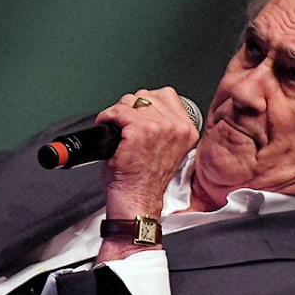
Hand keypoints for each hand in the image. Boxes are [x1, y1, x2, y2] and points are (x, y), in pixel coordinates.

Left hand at [95, 88, 201, 220]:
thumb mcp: (168, 148)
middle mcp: (176, 126)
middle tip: (124, 127)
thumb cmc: (146, 179)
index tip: (137, 116)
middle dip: (131, 108)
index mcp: (187, 129)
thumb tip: (147, 108)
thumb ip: (165, 126)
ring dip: (119, 113)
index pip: (166, 96)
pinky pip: (117, 112)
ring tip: (117, 130)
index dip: (146, 105)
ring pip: (132, 101)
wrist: (137, 199)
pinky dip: (107, 118)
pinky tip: (108, 129)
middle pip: (147, 96)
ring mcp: (159, 127)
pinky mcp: (140, 131)